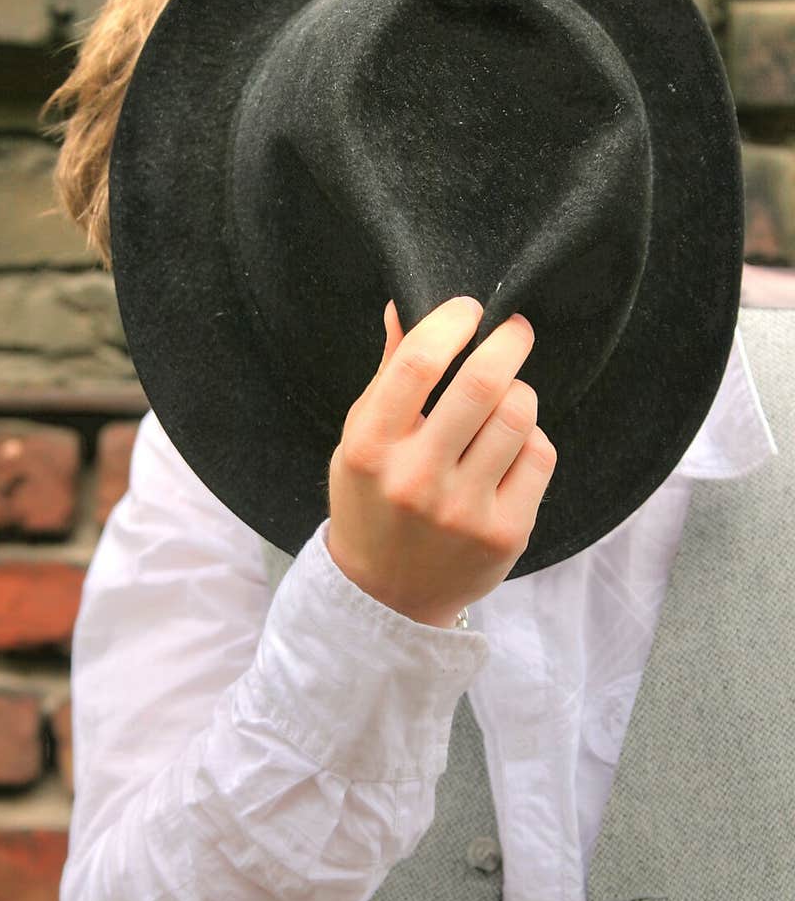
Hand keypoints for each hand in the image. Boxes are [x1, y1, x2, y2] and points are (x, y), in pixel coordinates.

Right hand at [326, 295, 556, 627]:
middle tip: (515, 328)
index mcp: (370, 448)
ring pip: (519, 415)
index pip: (417, 363)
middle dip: (508, 340)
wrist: (385, 595)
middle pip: (482, 383)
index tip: (469, 309)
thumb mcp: (361, 439)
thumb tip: (404, 305)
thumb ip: (388, 375)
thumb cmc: (373, 502)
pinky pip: (539, 455)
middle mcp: (415, 480)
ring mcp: (463, 510)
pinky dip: (531, 439)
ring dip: (518, 394)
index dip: (452, 322)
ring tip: (504, 401)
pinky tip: (510, 448)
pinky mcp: (504, 533)